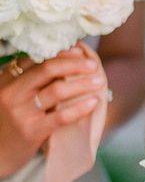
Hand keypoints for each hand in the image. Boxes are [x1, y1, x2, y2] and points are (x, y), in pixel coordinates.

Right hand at [0, 43, 106, 177]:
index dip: (58, 54)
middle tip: (92, 64)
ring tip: (98, 82)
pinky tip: (93, 103)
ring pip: (56, 90)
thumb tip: (56, 69)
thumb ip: (25, 84)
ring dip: (81, 84)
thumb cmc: (6, 126)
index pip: (34, 59)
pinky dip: (80, 108)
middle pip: (47, 69)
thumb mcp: (9, 99)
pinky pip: (61, 116)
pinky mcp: (33, 131)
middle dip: (73, 64)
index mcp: (6, 81)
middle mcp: (12, 92)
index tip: (78, 51)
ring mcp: (22, 112)